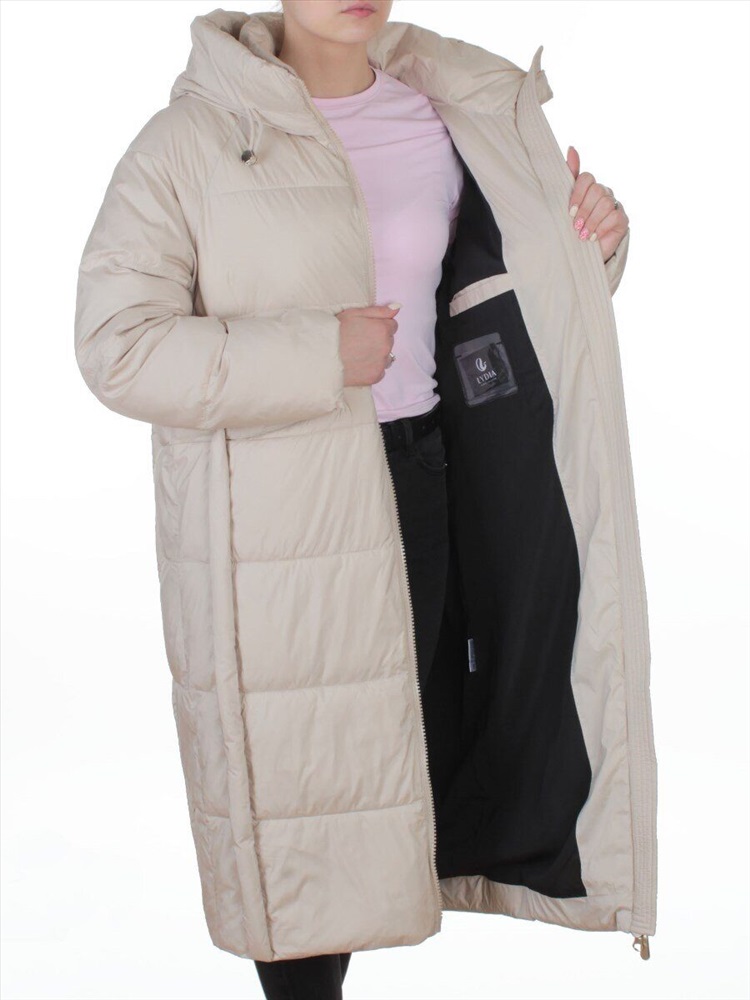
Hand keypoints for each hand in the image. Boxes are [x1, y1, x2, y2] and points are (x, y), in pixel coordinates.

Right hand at [336, 303, 399, 386]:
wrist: (321, 356)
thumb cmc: (335, 332)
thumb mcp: (354, 313)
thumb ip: (379, 311)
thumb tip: (397, 308)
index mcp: (382, 328)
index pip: (392, 325)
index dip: (379, 326)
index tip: (366, 330)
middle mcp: (385, 346)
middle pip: (390, 341)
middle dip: (379, 340)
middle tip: (359, 341)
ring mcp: (381, 363)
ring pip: (386, 357)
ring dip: (378, 355)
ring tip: (359, 354)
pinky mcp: (375, 376)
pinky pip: (380, 371)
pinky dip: (372, 368)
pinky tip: (358, 364)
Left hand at [566, 146, 628, 263]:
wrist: (582, 254)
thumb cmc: (571, 229)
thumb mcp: (565, 205)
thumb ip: (569, 176)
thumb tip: (571, 148)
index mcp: (588, 187)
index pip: (586, 178)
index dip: (577, 194)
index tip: (569, 211)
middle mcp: (603, 193)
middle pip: (596, 190)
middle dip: (584, 210)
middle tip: (575, 225)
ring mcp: (614, 204)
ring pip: (605, 203)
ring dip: (591, 221)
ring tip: (583, 235)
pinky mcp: (622, 219)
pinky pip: (614, 216)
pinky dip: (601, 228)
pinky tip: (593, 237)